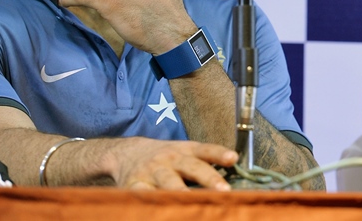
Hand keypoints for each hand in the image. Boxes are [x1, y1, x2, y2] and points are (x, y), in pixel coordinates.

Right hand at [108, 137, 237, 190]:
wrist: (127, 153)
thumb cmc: (166, 158)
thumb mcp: (184, 153)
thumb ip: (205, 164)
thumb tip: (234, 179)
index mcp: (185, 151)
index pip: (205, 151)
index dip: (219, 154)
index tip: (233, 158)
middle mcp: (170, 159)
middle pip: (191, 167)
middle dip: (208, 178)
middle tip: (224, 191)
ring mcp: (152, 171)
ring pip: (168, 182)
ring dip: (181, 191)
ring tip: (191, 201)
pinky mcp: (134, 184)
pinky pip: (143, 195)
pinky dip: (151, 202)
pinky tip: (160, 210)